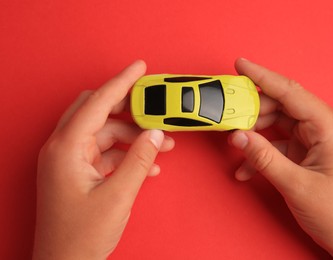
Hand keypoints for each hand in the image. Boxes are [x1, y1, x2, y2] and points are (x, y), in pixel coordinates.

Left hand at [33, 60, 174, 259]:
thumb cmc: (80, 237)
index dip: (121, 82)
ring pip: (103, 132)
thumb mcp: (118, 196)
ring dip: (132, 135)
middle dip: (127, 107)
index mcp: (66, 148)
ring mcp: (69, 160)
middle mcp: (63, 148)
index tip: (139, 67)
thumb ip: (140, 160)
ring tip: (161, 143)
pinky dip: (125, 153)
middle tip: (152, 103)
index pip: (97, 103)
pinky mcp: (77, 171)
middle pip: (96, 111)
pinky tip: (148, 164)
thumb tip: (156, 134)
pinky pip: (104, 152)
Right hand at [229, 58, 332, 258]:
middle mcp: (323, 128)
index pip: (290, 92)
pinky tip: (246, 168)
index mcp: (329, 127)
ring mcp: (315, 140)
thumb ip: (264, 158)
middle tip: (228, 114)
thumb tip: (238, 136)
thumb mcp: (296, 184)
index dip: (263, 77)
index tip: (241, 65)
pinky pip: (279, 144)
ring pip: (277, 124)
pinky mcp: (308, 152)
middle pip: (282, 106)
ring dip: (254, 134)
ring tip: (235, 144)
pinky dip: (261, 153)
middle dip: (252, 111)